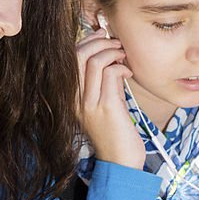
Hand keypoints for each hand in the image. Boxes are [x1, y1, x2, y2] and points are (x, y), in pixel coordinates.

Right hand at [76, 29, 144, 168]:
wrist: (121, 163)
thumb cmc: (116, 132)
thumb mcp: (104, 102)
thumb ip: (103, 81)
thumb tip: (109, 54)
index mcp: (70, 97)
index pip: (69, 58)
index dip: (86, 42)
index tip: (103, 37)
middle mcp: (74, 100)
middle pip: (78, 54)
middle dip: (100, 42)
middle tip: (117, 44)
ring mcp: (88, 103)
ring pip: (94, 61)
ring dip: (112, 51)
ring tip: (124, 56)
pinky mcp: (106, 107)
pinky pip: (110, 73)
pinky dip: (121, 66)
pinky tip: (129, 72)